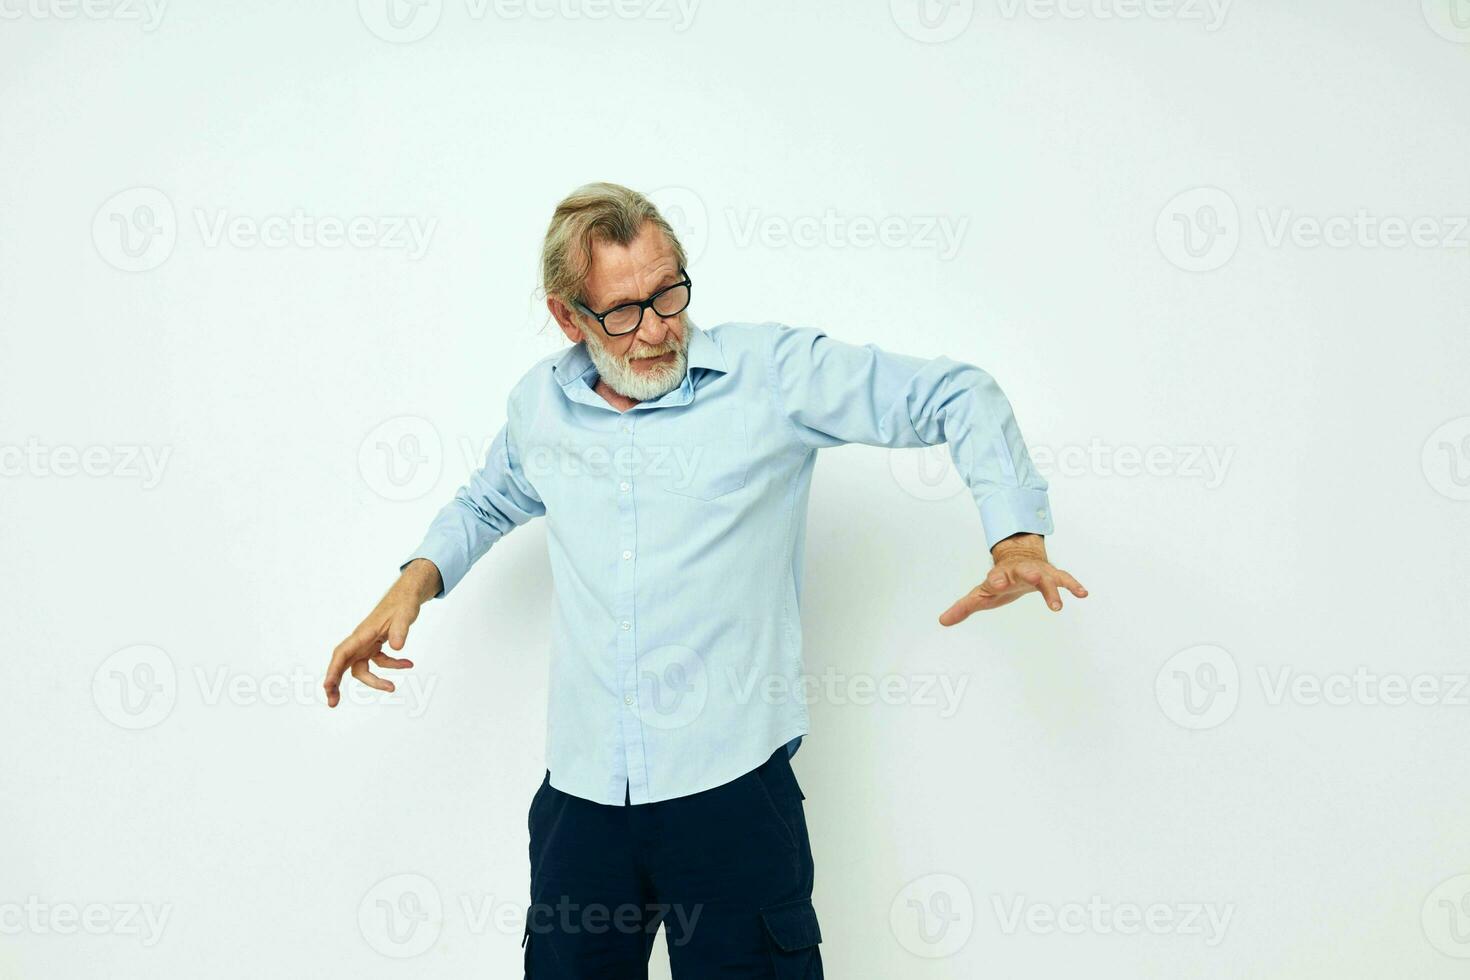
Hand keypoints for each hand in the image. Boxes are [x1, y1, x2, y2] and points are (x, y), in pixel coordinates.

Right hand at [322, 559, 440, 706]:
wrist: (407, 595)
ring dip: (375, 681)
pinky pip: (379, 661)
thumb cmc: (403, 603)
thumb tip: (397, 647)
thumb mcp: (405, 614)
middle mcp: (361, 640)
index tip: (327, 686)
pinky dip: (392, 665)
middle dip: (335, 683)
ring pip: (362, 668)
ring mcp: (367, 643)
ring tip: (393, 688)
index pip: (342, 654)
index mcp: (362, 634)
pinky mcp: (376, 645)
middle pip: (342, 665)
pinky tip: (409, 664)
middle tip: (333, 703)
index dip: (333, 671)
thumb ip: (401, 630)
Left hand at [938, 534, 1086, 625]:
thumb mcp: (981, 593)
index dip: (997, 579)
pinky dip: (1073, 585)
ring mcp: (1038, 572)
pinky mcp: (1051, 575)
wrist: (1020, 557)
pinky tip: (1083, 593)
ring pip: (1046, 578)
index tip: (997, 583)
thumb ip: (963, 607)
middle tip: (1034, 579)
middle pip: (1024, 572)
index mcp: (1001, 575)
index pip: (997, 576)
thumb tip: (942, 621)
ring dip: (1052, 589)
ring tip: (1059, 606)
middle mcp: (1020, 571)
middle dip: (1029, 575)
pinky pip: (1064, 579)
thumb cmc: (999, 580)